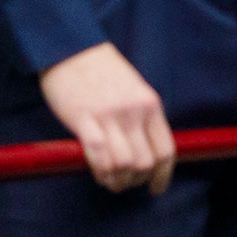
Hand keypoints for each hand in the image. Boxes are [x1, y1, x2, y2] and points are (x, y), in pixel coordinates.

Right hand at [38, 42, 174, 193]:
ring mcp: (109, 116)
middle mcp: (134, 111)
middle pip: (145, 163)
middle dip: (136, 180)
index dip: (163, 175)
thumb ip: (141, 116)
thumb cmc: (101, 70)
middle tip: (126, 183)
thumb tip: (146, 149)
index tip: (156, 188)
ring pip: (123, 165)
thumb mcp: (134, 89)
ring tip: (110, 181)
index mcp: (150, 104)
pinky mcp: (84, 119)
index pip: (166, 150)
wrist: (71, 47)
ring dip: (117, 181)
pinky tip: (98, 174)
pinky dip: (100, 172)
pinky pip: (98, 157)